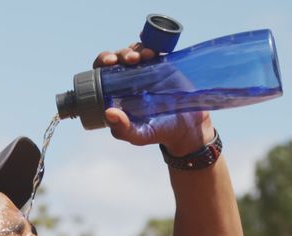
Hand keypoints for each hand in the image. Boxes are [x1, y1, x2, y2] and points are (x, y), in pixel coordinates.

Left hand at [93, 43, 214, 154]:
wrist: (188, 127)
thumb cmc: (159, 132)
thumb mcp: (140, 135)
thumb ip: (123, 129)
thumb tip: (108, 113)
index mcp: (117, 93)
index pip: (102, 72)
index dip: (102, 62)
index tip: (109, 62)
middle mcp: (128, 79)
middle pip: (118, 58)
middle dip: (121, 53)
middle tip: (131, 59)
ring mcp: (146, 71)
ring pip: (135, 51)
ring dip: (136, 49)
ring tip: (146, 55)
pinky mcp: (163, 65)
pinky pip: (154, 48)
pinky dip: (151, 43)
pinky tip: (152, 46)